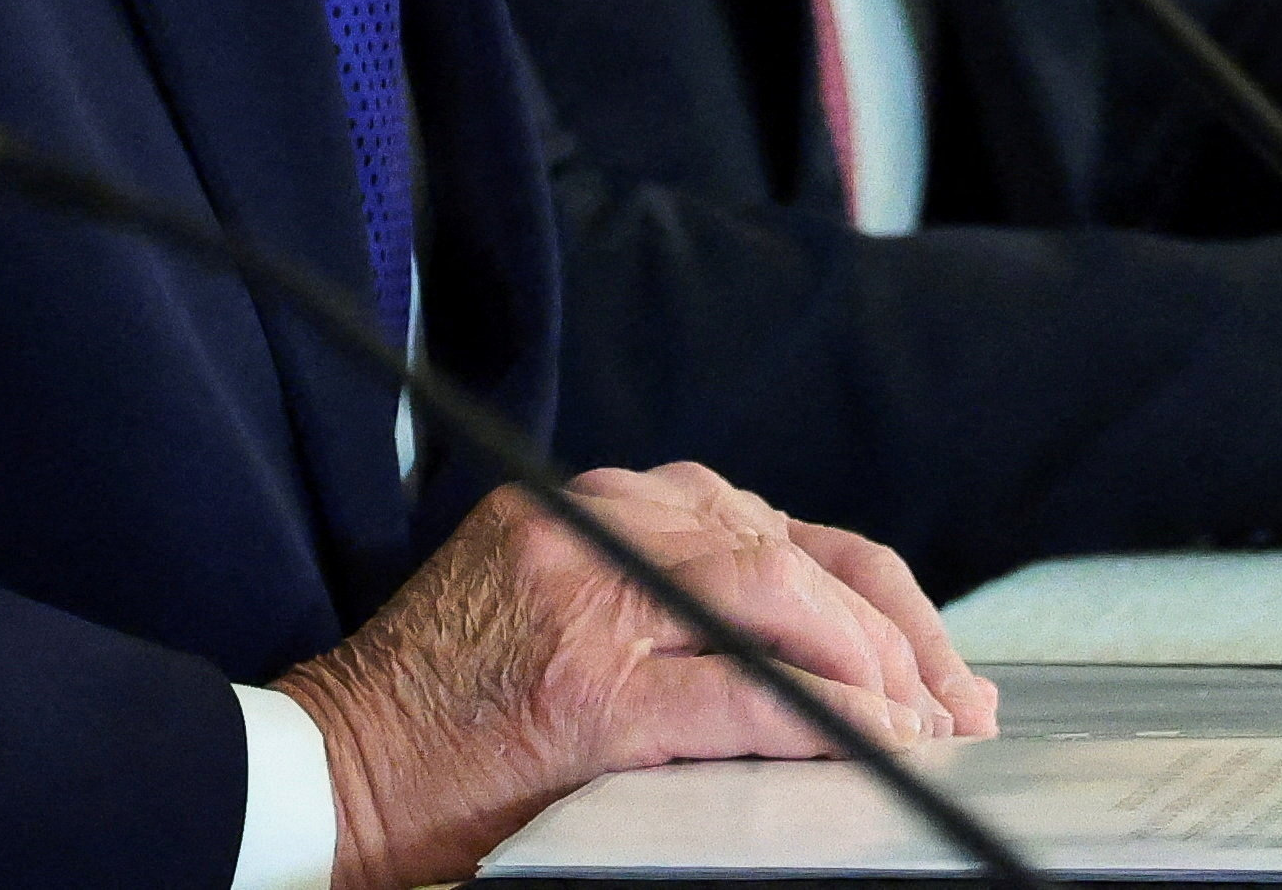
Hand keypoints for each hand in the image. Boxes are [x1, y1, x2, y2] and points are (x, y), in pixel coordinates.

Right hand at [271, 461, 999, 889]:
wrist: (327, 773)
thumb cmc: (440, 710)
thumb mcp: (540, 601)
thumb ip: (649, 590)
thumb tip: (806, 637)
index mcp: (588, 507)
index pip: (765, 523)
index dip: (865, 590)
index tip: (926, 656)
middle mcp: (593, 533)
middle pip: (788, 551)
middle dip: (892, 631)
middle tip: (955, 703)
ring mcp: (591, 611)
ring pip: (777, 602)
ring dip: (872, 668)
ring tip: (925, 728)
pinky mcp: (589, 699)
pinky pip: (742, 695)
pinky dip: (827, 717)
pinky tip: (876, 744)